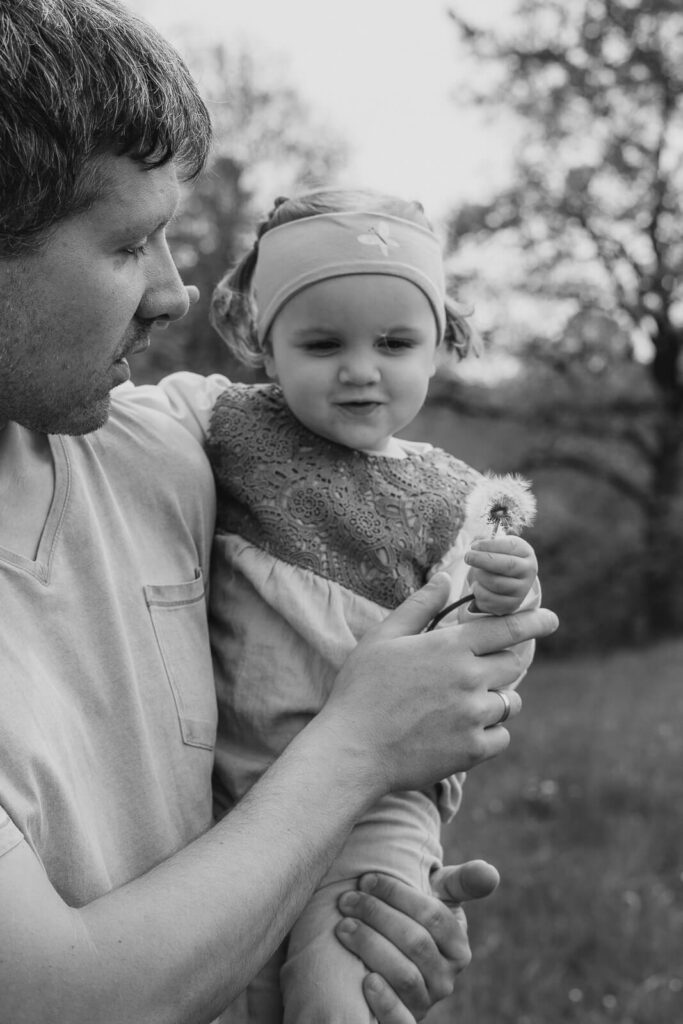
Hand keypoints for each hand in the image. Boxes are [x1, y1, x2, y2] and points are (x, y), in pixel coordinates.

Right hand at [322, 573, 557, 794]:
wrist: (352, 750)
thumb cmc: (362, 690)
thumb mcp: (384, 638)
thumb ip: (420, 606)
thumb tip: (446, 578)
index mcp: (450, 647)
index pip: (507, 628)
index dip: (534, 621)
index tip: (551, 618)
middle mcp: (470, 679)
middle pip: (511, 664)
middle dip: (498, 664)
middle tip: (470, 674)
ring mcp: (474, 717)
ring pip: (509, 702)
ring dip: (494, 700)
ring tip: (458, 706)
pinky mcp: (473, 751)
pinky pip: (502, 737)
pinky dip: (489, 733)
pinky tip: (460, 732)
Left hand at [335, 862, 499, 1021]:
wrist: (392, 960)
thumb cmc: (414, 917)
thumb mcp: (439, 897)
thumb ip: (462, 881)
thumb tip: (490, 872)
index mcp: (458, 945)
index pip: (433, 915)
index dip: (398, 894)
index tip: (366, 879)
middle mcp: (448, 977)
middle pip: (416, 942)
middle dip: (377, 916)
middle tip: (346, 900)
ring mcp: (427, 1003)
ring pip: (405, 975)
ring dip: (371, 948)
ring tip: (343, 928)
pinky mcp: (407, 1022)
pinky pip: (401, 1021)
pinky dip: (385, 1002)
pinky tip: (365, 981)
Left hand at [464, 535, 537, 614]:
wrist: (510, 583)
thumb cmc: (500, 559)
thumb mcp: (498, 548)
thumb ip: (488, 544)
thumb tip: (475, 545)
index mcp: (526, 552)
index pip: (510, 546)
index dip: (490, 545)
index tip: (474, 545)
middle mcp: (528, 571)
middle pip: (507, 565)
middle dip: (483, 560)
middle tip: (468, 557)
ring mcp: (522, 589)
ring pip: (496, 583)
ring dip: (480, 576)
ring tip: (476, 572)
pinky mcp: (512, 604)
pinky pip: (490, 598)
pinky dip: (478, 591)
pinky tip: (477, 586)